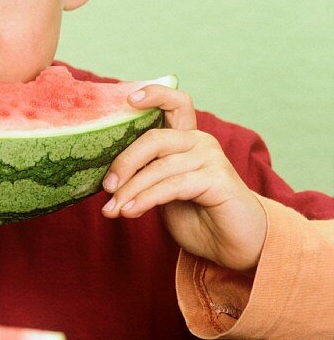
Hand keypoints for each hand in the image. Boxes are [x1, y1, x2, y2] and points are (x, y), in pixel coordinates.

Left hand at [101, 84, 266, 271]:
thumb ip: (144, 179)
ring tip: (113, 209)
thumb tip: (108, 183)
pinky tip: (131, 211)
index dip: (154, 94)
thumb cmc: (197, 217)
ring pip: (159, 167)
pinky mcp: (218, 179)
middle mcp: (200, 142)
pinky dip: (146, 199)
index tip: (129, 99)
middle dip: (124, 162)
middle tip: (107, 187)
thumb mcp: (164, 193)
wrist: (233, 245)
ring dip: (130, 190)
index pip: (175, 103)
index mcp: (186, 140)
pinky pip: (172, 185)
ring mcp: (211, 158)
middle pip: (154, 139)